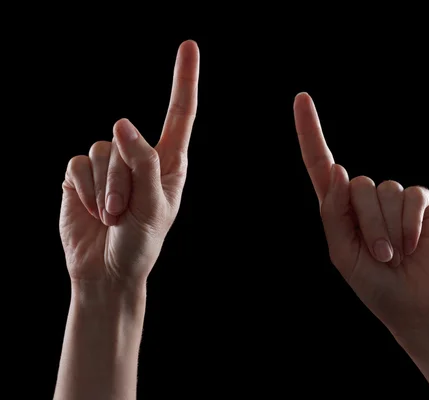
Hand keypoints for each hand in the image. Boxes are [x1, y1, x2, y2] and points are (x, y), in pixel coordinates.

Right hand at [59, 40, 198, 284]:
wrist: (106, 270)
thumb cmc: (140, 243)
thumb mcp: (153, 207)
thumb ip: (142, 164)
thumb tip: (122, 123)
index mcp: (169, 162)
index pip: (179, 114)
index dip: (184, 80)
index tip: (189, 45)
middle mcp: (139, 157)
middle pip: (126, 140)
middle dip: (122, 181)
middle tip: (125, 213)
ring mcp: (109, 165)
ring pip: (100, 151)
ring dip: (103, 189)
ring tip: (111, 215)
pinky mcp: (81, 175)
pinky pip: (76, 165)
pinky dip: (82, 191)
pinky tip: (90, 211)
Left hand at [293, 92, 428, 337]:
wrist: (416, 305)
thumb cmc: (375, 284)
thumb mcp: (342, 254)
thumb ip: (334, 213)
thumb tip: (338, 170)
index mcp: (340, 208)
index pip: (321, 164)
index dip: (310, 132)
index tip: (301, 99)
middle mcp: (366, 198)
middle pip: (357, 185)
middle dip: (367, 226)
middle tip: (380, 256)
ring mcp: (396, 198)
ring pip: (384, 191)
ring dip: (388, 231)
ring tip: (396, 255)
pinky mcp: (423, 202)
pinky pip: (412, 196)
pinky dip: (410, 225)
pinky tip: (413, 245)